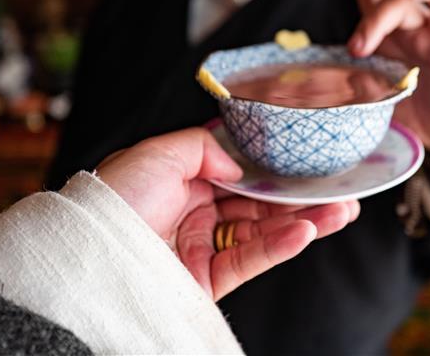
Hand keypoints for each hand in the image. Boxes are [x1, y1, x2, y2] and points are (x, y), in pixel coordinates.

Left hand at [96, 128, 359, 299]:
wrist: (88, 259)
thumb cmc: (113, 201)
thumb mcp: (156, 153)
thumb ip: (202, 148)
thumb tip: (238, 164)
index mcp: (180, 183)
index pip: (239, 175)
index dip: (274, 170)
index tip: (307, 163)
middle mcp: (194, 216)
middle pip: (259, 205)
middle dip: (301, 198)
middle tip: (341, 191)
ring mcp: (203, 250)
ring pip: (263, 233)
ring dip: (305, 221)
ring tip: (341, 211)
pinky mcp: (208, 282)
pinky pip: (252, 260)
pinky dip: (282, 244)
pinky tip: (307, 230)